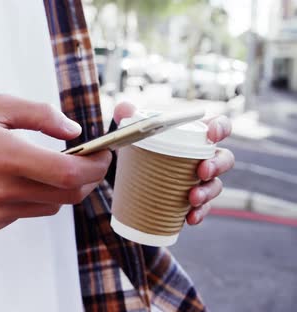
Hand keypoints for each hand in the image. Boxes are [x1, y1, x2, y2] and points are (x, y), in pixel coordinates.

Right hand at [0, 94, 111, 233]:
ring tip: (39, 167)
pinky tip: (7, 181)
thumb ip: (41, 115)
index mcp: (8, 156)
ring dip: (57, 189)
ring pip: (50, 207)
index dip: (97, 167)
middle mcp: (3, 190)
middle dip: (85, 179)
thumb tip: (74, 131)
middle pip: (69, 196)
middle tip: (83, 161)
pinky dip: (29, 199)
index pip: (71, 174)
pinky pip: (24, 214)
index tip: (103, 155)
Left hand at [112, 103, 234, 224]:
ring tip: (192, 198)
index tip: (212, 135)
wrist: (129, 177)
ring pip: (215, 185)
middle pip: (224, 158)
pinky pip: (202, 208)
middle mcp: (202, 157)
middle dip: (218, 165)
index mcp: (194, 135)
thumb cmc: (140, 147)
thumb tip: (124, 108)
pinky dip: (198, 213)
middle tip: (202, 171)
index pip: (219, 126)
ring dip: (208, 192)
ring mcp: (199, 180)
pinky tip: (190, 218)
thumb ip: (127, 117)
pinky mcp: (191, 201)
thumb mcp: (132, 132)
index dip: (221, 128)